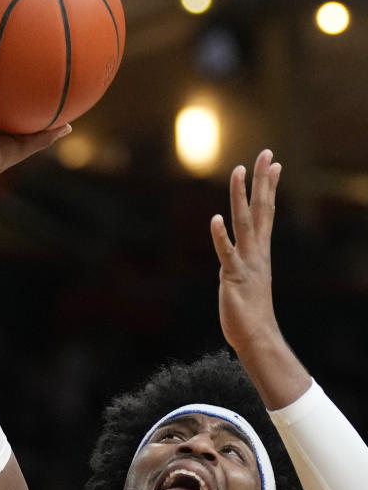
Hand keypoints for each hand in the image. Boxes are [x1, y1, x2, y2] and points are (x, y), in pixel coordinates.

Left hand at [211, 149, 281, 353]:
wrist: (256, 336)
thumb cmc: (250, 306)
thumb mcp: (250, 272)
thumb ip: (247, 255)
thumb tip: (243, 241)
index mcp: (260, 248)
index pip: (266, 210)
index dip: (269, 186)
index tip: (274, 162)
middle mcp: (256, 251)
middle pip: (260, 209)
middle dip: (262, 181)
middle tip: (266, 153)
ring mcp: (246, 262)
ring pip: (243, 223)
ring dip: (240, 197)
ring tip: (239, 172)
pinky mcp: (233, 277)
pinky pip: (227, 253)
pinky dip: (221, 236)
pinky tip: (215, 218)